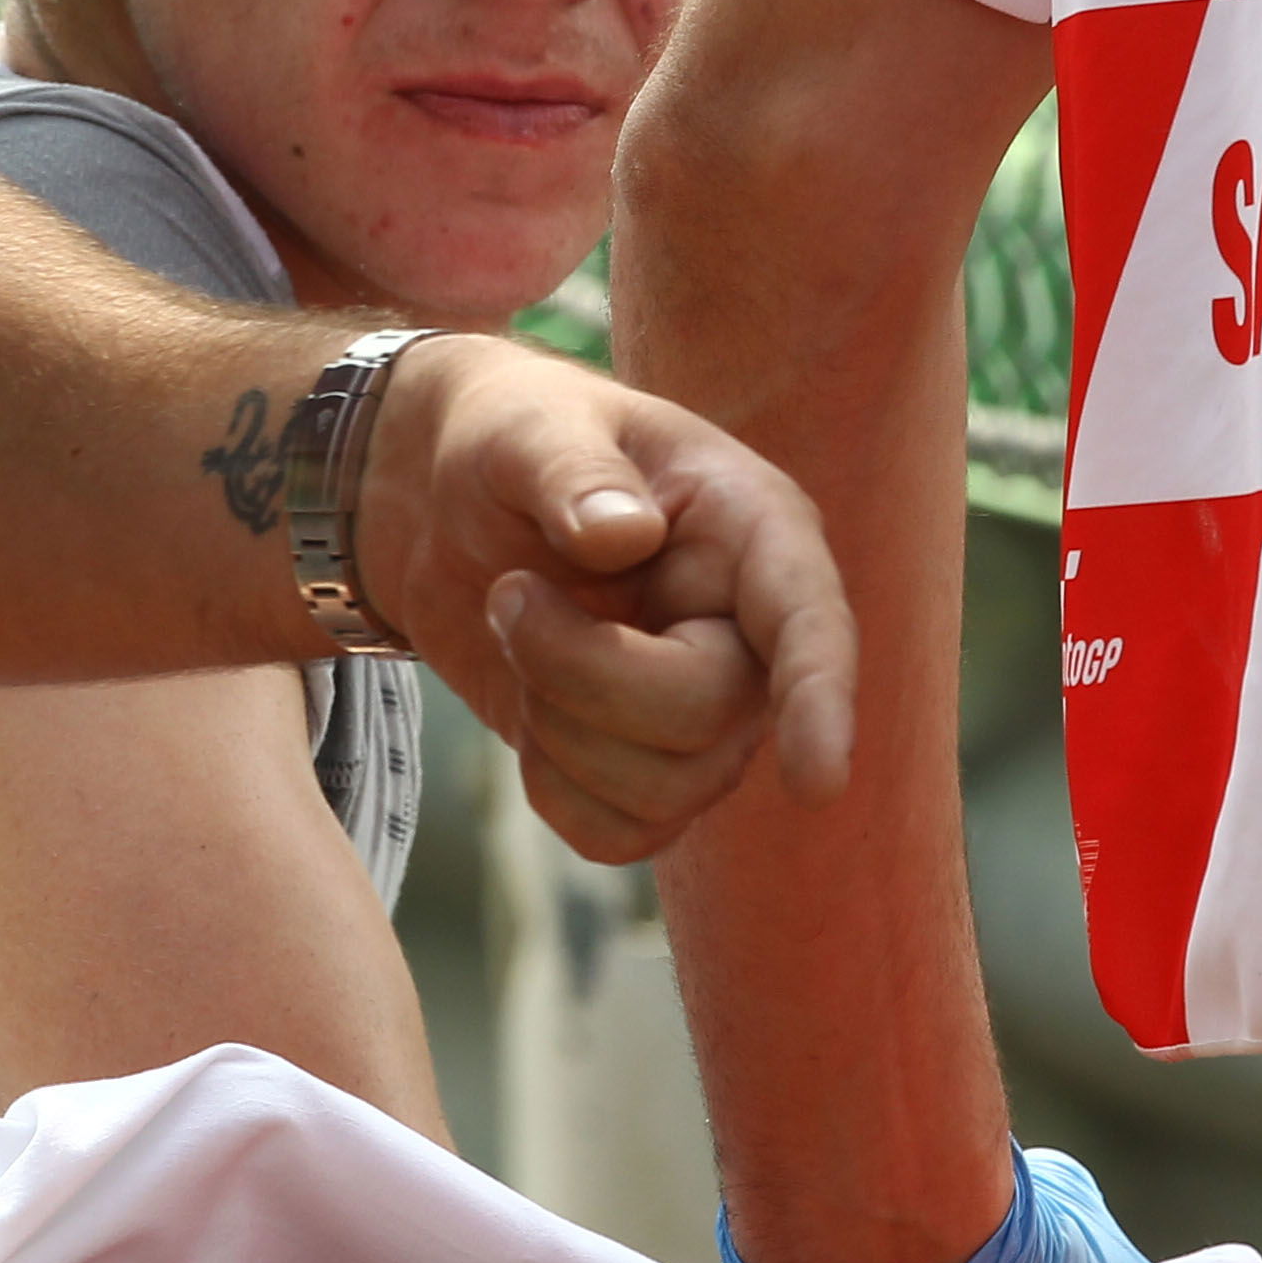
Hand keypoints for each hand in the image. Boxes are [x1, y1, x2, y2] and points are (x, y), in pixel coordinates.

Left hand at [350, 333, 855, 862]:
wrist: (441, 503)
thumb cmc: (509, 440)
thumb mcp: (526, 427)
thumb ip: (572, 469)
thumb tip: (622, 538)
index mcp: (750, 528)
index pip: (807, 621)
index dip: (819, 698)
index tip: (816, 782)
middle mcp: (746, 631)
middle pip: (707, 716)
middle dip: (581, 672)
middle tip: (507, 591)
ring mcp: (703, 710)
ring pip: (665, 792)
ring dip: (556, 725)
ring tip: (518, 631)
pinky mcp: (645, 769)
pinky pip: (617, 835)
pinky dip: (550, 784)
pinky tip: (529, 704)